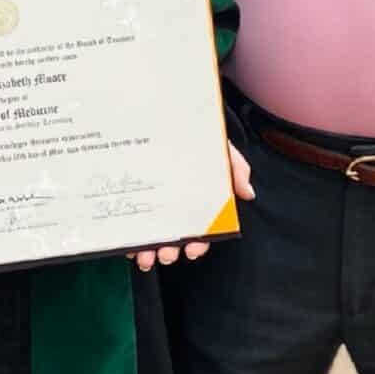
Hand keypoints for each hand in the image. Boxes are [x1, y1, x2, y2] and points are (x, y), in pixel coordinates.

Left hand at [133, 142, 255, 271]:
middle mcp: (175, 206)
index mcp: (197, 201)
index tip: (193, 250)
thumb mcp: (222, 150)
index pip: (201, 229)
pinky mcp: (133, 196)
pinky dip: (129, 237)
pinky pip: (129, 221)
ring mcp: (153, 203)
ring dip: (148, 250)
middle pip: (174, 236)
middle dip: (170, 251)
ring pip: (150, 234)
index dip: (198, 243)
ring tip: (145, 256)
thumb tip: (247, 193)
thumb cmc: (199, 138)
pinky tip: (128, 244)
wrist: (170, 116)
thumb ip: (236, 170)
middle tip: (166, 255)